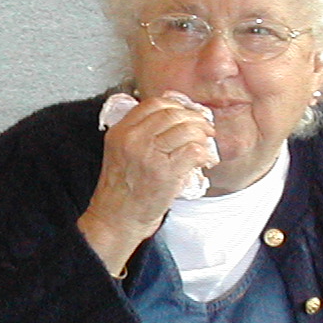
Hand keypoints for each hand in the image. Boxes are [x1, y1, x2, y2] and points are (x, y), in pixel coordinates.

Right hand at [77, 94, 216, 272]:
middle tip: (204, 127)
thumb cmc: (122, 190)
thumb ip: (139, 134)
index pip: (153, 103)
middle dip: (194, 118)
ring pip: (187, 129)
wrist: (116, 218)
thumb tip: (173, 117)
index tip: (186, 114)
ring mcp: (148, 155)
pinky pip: (194, 151)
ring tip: (205, 143)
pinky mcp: (165, 173)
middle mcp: (133, 140)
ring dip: (202, 135)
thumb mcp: (120, 153)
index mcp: (120, 132)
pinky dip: (204, 154)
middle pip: (172, 113)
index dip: (176, 105)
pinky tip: (204, 161)